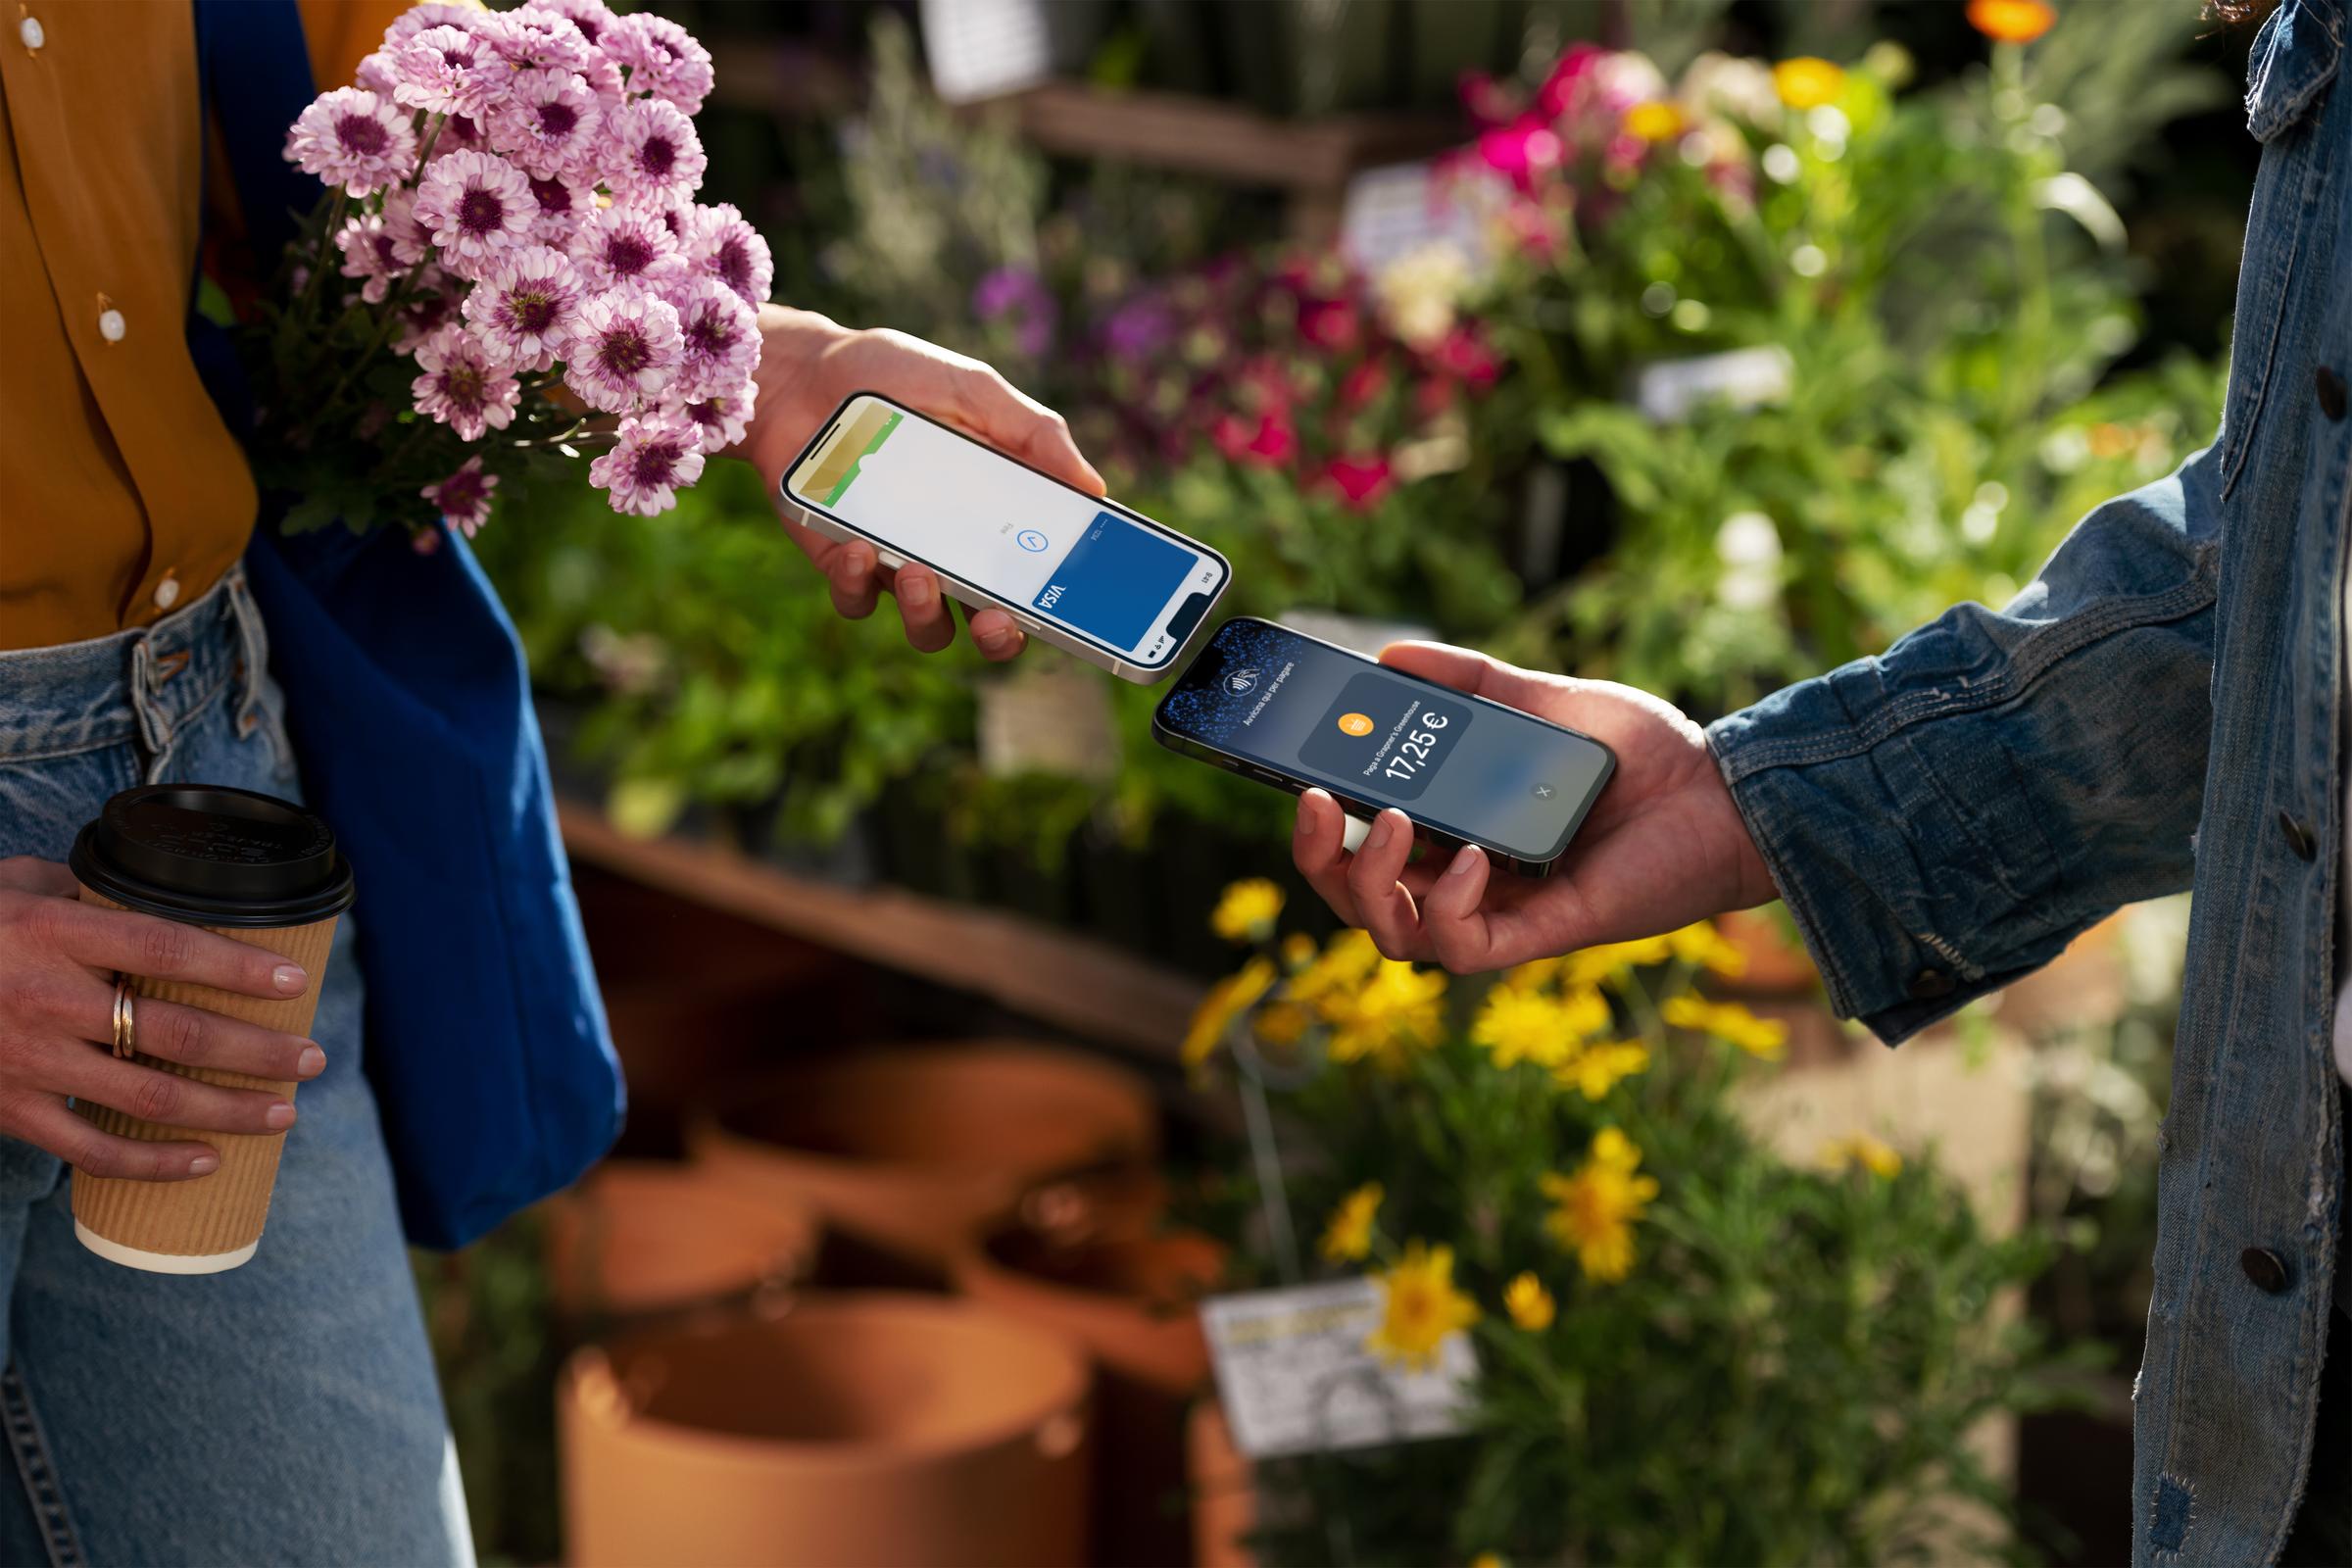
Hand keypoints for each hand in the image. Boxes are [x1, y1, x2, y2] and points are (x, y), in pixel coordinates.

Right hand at [0, 858, 327, 1179]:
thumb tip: (161, 891)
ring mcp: (27, 1061)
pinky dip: (155, 1163)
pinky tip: (206, 1162)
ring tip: (285, 1113)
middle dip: (258, 1051)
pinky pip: (93, 1150)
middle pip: (176, 1033)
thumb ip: (86, 889)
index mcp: (52, 932)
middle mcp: (45, 998)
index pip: (166, 948)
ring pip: (150, 1097)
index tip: (296, 980)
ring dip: (228, 1110)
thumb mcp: (14, 886)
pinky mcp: (9, 1110)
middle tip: (312, 1059)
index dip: (238, 966)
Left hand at [736, 305, 1105, 660]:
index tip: (1077, 610)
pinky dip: (858, 584)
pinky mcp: (842, 562)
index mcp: (997, 516)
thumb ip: (1034, 432)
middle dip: (999, 636)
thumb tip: (1095, 487)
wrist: (802, 373)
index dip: (1062, 604)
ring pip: (927, 625)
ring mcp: (897, 562)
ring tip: (917, 573)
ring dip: (927, 613)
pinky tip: (855, 546)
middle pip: (992, 623)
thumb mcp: (974, 390)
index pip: (1039, 577)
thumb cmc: (895, 376)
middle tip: (995, 619)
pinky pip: (857, 600)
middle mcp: (953, 550)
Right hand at [1292, 643, 1777, 973]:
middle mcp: (1465, 879)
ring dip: (1370, 883)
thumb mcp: (1542, 701)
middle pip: (1358, 899)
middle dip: (1320, 859)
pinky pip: (1462, 947)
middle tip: (1318, 803)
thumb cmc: (1643, 756)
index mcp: (1455, 830)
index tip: (1298, 774)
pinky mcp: (1539, 934)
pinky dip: (1445, 908)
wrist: (1724, 791)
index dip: (1319, 824)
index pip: (1362, 843)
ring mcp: (1498, 911)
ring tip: (1392, 824)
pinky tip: (1468, 861)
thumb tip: (1392, 654)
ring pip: (1393, 935)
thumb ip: (1470, 680)